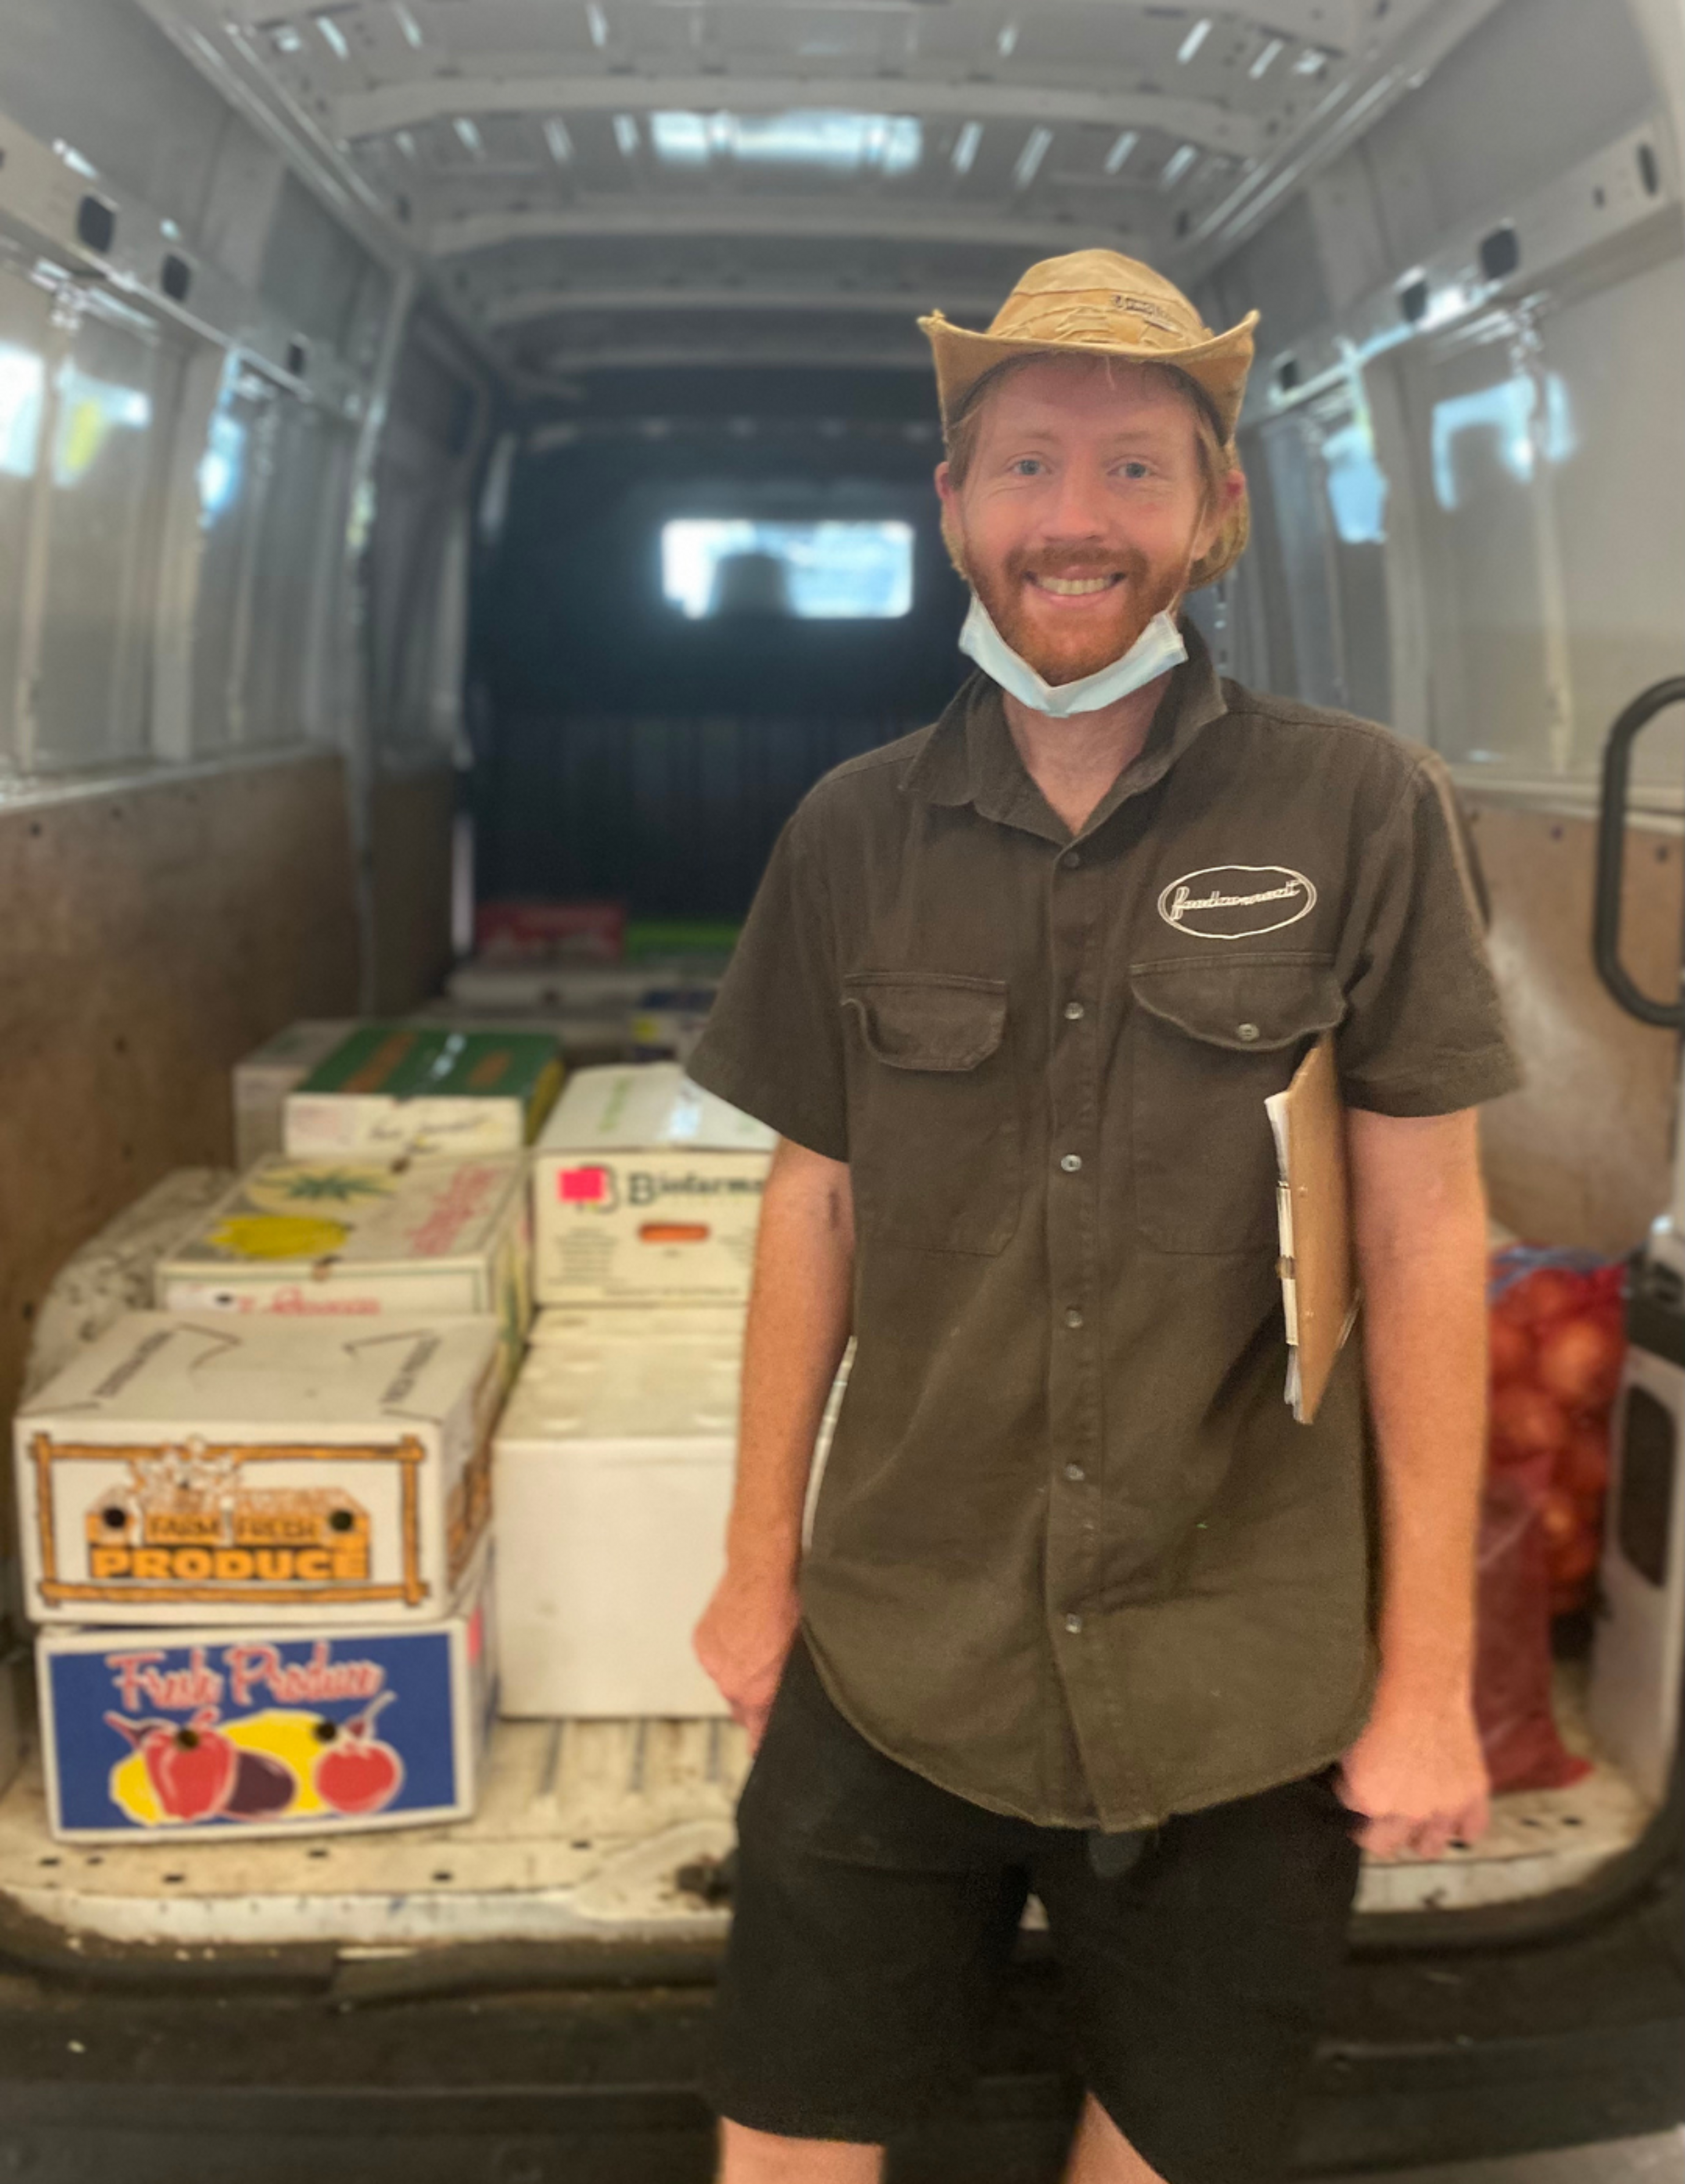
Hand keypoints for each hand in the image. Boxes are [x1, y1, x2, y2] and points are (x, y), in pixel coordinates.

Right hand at [694, 1568, 800, 1748]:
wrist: (761, 1575)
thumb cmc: (787, 1610)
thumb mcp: (798, 1656)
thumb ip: (787, 1688)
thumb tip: (785, 1704)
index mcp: (757, 1694)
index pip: (755, 1735)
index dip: (760, 1740)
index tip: (760, 1747)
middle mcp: (730, 1685)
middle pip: (740, 1707)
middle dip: (752, 1699)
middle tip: (765, 1677)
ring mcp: (712, 1664)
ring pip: (725, 1681)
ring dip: (736, 1672)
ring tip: (753, 1647)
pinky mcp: (700, 1643)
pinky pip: (712, 1659)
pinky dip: (722, 1652)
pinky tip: (738, 1634)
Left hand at [1335, 1687, 1490, 1859]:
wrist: (1421, 1676)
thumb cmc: (1378, 1697)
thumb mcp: (1346, 1738)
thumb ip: (1347, 1773)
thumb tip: (1345, 1783)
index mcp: (1369, 1798)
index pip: (1352, 1819)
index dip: (1351, 1804)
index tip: (1352, 1795)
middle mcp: (1407, 1811)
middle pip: (1386, 1844)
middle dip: (1378, 1830)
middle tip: (1376, 1813)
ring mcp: (1443, 1805)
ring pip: (1428, 1847)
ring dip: (1418, 1835)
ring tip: (1412, 1817)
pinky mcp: (1472, 1792)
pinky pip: (1470, 1830)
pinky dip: (1460, 1825)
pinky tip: (1449, 1814)